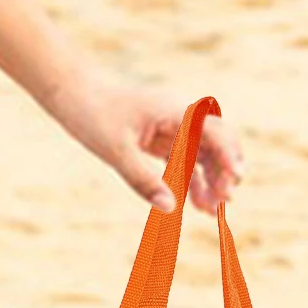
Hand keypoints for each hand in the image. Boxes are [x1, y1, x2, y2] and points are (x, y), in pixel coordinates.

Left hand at [43, 70, 244, 214]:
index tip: (235, 179)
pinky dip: (191, 181)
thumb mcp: (115, 151)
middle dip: (224, 172)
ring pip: (202, 155)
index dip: (228, 154)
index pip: (213, 131)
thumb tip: (170, 208)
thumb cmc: (93, 115)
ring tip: (211, 212)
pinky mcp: (160, 140)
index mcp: (173, 111)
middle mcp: (178, 118)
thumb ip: (143, 180)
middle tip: (223, 203)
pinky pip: (185, 161)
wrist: (72, 96)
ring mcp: (171, 128)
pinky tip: (196, 204)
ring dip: (210, 181)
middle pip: (215, 144)